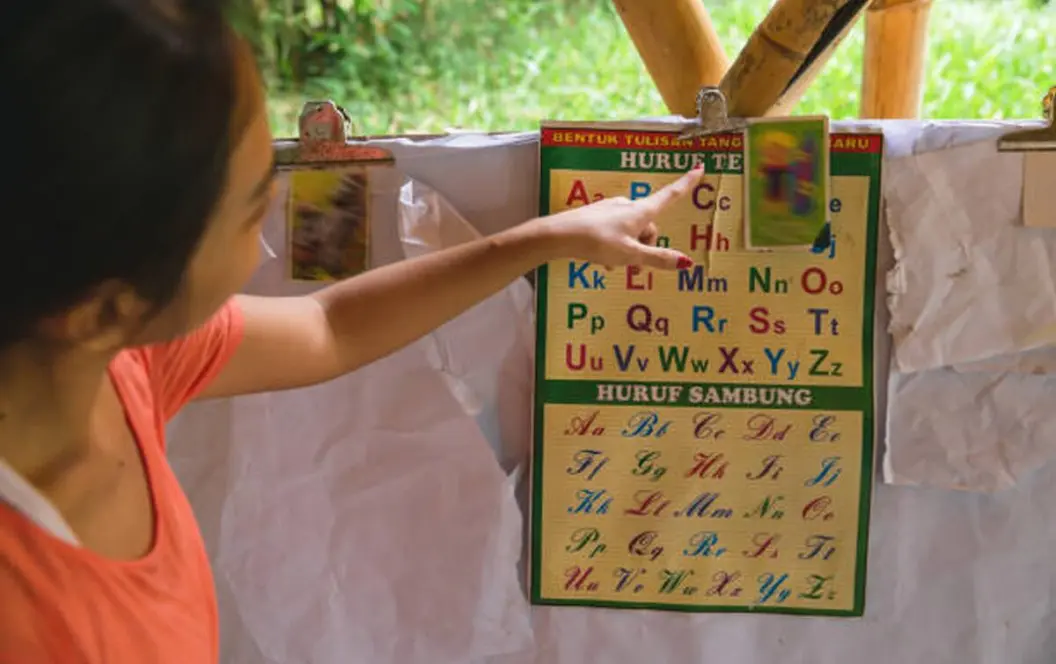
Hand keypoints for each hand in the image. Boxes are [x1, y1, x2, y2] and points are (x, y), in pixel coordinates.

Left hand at [537, 166, 701, 269]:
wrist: (559, 235)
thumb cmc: (597, 243)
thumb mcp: (630, 254)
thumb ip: (657, 258)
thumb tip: (686, 262)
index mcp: (640, 212)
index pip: (669, 196)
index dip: (686, 184)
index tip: (700, 169)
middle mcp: (627, 205)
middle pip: (648, 225)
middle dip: (645, 245)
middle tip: (632, 265)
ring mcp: (611, 209)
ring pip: (630, 230)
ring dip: (628, 248)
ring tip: (613, 264)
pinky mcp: (597, 215)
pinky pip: (615, 231)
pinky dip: (614, 245)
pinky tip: (602, 259)